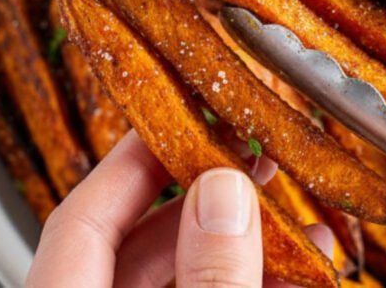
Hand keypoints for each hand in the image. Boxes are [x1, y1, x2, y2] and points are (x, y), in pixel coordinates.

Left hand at [25, 131, 333, 286]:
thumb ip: (211, 277)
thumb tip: (224, 197)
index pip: (80, 220)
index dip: (131, 160)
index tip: (177, 114)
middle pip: (140, 241)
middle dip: (206, 192)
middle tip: (246, 151)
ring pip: (186, 273)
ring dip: (244, 237)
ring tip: (290, 202)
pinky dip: (258, 279)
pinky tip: (304, 261)